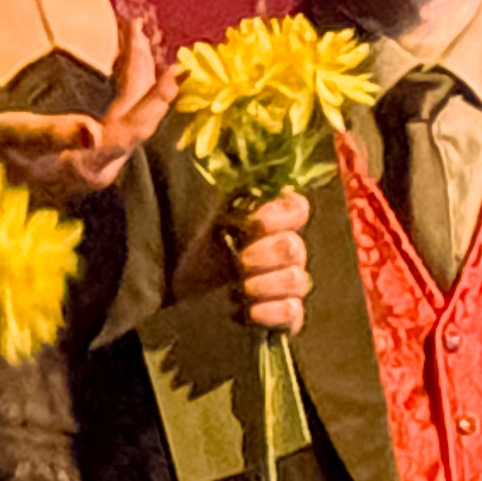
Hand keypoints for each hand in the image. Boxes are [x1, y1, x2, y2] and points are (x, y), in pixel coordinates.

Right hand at [0, 12, 177, 199]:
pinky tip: (119, 65)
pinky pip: (117, 114)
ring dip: (133, 71)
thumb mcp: (10, 138)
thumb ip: (50, 133)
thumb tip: (93, 130)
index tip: (177, 70)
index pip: (135, 128)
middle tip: (134, 26)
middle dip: (142, 68)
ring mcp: (94, 158)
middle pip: (136, 115)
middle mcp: (99, 164)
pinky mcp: (85, 151)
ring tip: (130, 34)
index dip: (158, 99)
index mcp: (88, 163)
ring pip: (128, 111)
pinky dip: (122, 83)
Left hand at [187, 190, 311, 332]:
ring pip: (298, 280)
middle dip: (265, 254)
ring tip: (241, 289)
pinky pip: (294, 313)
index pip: (297, 209)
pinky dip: (273, 312)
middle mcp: (286, 253)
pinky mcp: (286, 316)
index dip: (281, 215)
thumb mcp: (207, 225)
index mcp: (270, 224)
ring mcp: (288, 286)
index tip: (253, 224)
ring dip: (267, 283)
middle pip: (295, 247)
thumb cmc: (196, 257)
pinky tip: (249, 313)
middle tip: (239, 261)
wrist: (183, 300)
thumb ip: (228, 201)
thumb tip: (222, 164)